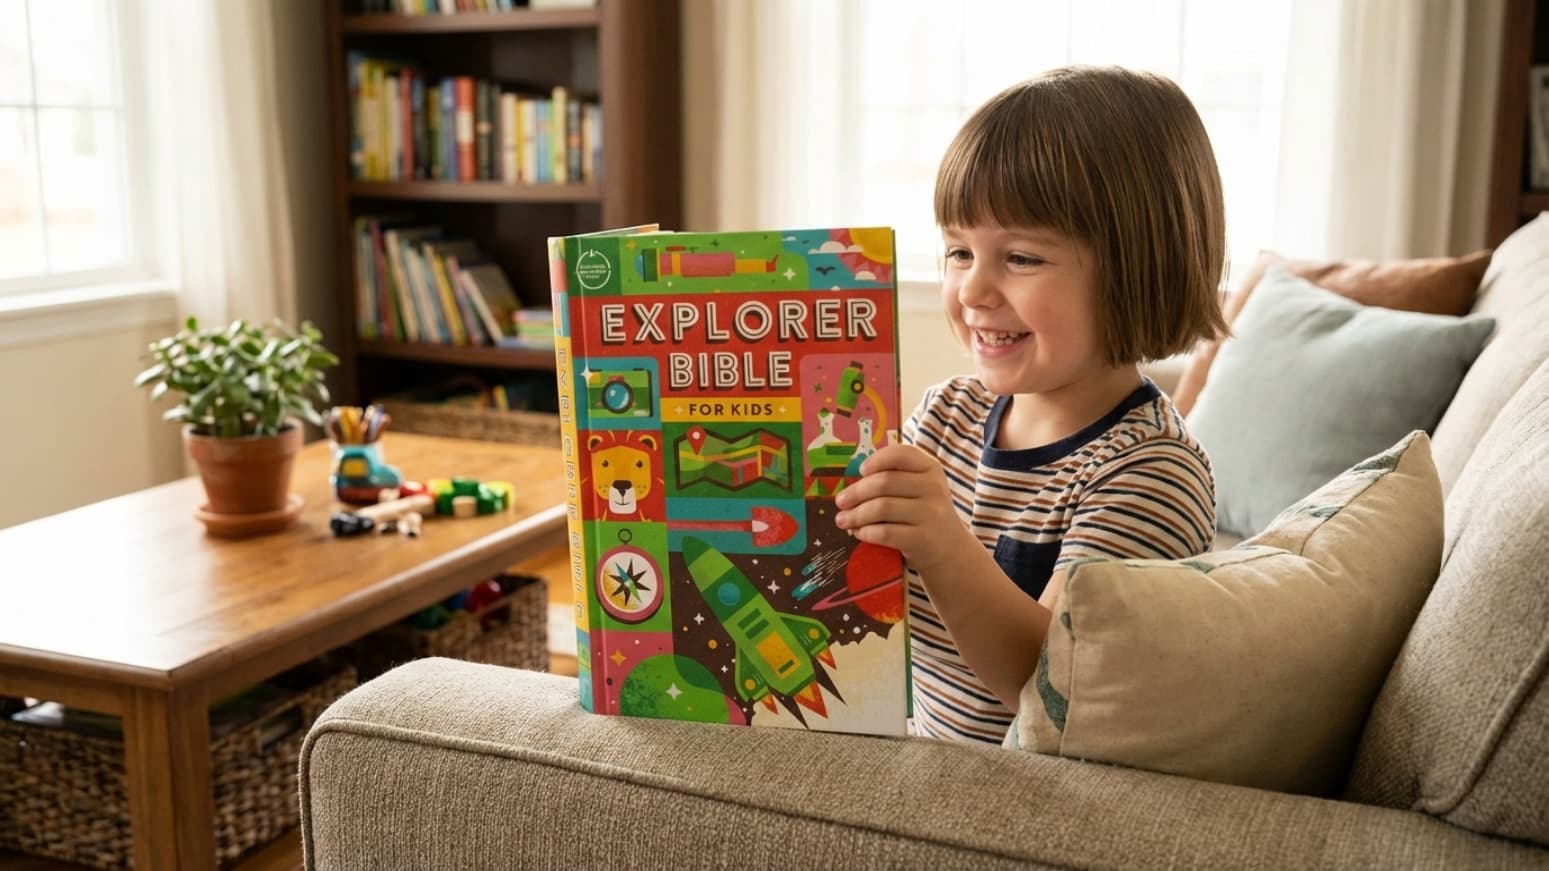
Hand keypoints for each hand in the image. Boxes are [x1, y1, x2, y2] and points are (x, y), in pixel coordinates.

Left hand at [833, 444, 968, 575]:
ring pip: (882, 508)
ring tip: (843, 520)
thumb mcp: (919, 489)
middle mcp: (934, 488)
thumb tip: (850, 487)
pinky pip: (885, 532)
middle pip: (884, 482)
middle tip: (840, 501)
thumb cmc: (924, 514)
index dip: (876, 460)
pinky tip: (859, 533)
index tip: (860, 471)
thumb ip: (894, 478)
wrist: (950, 549)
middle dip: (856, 492)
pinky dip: (866, 532)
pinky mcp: (923, 539)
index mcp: (930, 468)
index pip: (901, 454)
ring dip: (856, 514)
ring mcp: (931, 514)